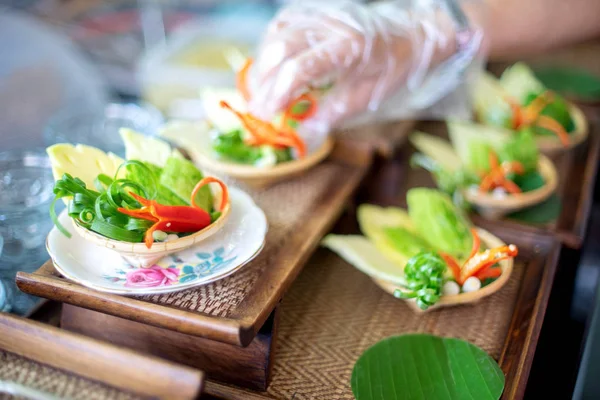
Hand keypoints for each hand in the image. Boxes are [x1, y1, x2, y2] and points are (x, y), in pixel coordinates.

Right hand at [249, 0, 484, 131]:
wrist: (412, 34)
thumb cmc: (393, 69)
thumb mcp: (368, 98)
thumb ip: (333, 113)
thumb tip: (302, 128)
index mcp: (350, 48)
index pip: (300, 68)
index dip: (278, 93)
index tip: (267, 115)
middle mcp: (332, 25)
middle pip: (281, 47)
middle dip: (263, 82)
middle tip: (258, 110)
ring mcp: (322, 13)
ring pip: (277, 33)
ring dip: (262, 64)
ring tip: (259, 92)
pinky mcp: (316, 10)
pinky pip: (283, 24)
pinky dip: (270, 46)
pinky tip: (269, 68)